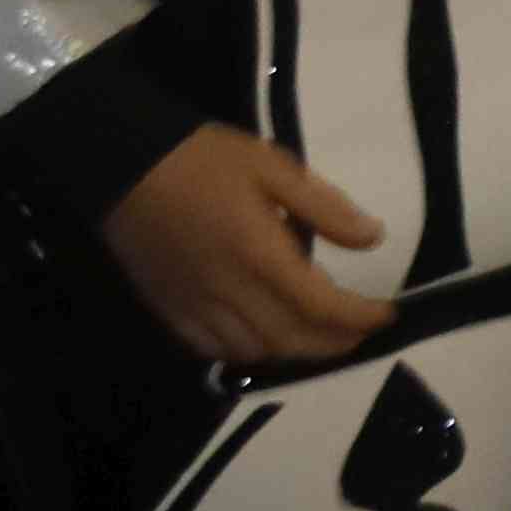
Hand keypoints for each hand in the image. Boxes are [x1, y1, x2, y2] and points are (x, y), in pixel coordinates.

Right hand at [95, 124, 389, 365]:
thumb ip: (324, 206)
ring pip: (254, 351)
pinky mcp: (169, 310)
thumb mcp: (273, 166)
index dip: (359, 317)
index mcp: (259, 254)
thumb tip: (373, 238)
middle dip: (334, 343)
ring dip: (293, 350)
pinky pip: (213, 350)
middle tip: (360, 331)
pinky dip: (248, 351)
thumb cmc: (203, 159)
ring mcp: (195, 306)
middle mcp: (229, 291)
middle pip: (291, 340)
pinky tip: (264, 335)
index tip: (387, 314)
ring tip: (318, 333)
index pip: (321, 306)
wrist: (122, 164)